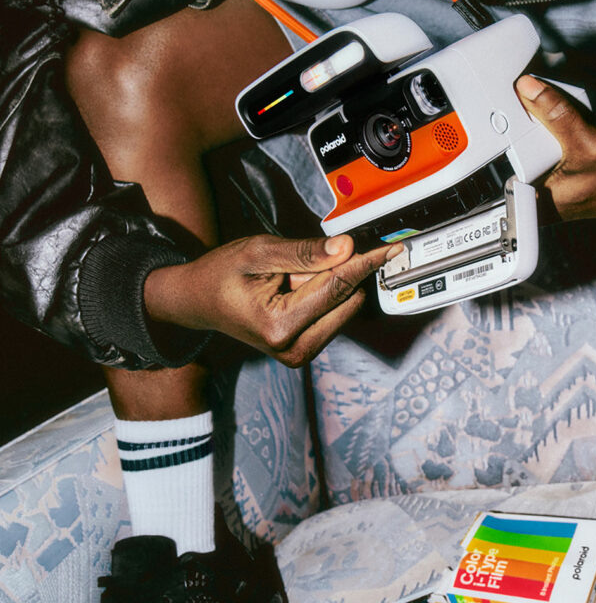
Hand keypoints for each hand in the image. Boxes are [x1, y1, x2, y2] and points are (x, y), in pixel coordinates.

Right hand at [143, 234, 400, 366]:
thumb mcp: (258, 252)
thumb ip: (304, 252)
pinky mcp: (303, 350)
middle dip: (334, 272)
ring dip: (326, 285)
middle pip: (345, 298)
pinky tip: (294, 290)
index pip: (338, 288)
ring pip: (342, 307)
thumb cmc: (221, 275)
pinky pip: (332, 314)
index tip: (391, 249)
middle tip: (297, 262)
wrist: (197, 301)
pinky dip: (321, 296)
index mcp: (280, 326)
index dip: (365, 263)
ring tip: (287, 279)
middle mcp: (294, 348)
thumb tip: (346, 248)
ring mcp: (299, 353)